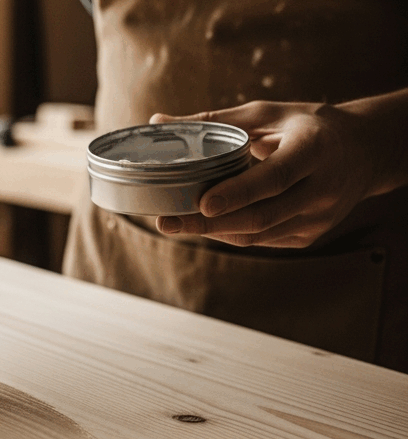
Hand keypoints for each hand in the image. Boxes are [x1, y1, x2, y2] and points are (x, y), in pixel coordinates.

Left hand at [149, 100, 387, 247]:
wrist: (364, 152)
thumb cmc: (306, 126)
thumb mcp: (268, 114)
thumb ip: (215, 121)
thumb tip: (158, 121)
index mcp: (315, 149)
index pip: (275, 178)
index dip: (238, 193)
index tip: (202, 203)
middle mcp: (322, 189)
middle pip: (261, 216)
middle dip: (208, 224)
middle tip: (166, 222)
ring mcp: (319, 218)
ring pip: (258, 234)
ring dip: (213, 232)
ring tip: (175, 224)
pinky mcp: (310, 236)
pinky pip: (263, 241)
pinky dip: (230, 234)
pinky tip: (205, 226)